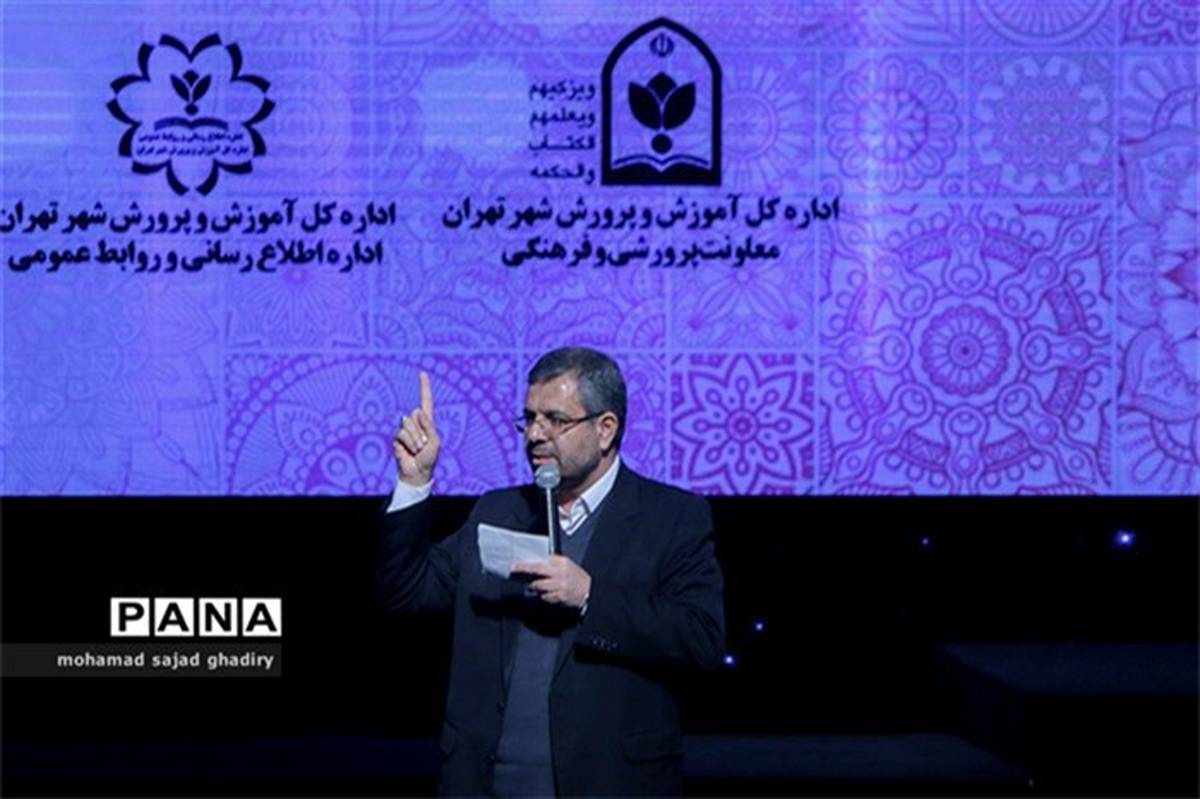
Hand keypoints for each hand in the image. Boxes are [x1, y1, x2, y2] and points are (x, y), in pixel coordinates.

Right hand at [392, 371, 440, 485]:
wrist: (417, 472)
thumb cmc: (429, 458)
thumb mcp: (435, 442)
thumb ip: (429, 425)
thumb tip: (418, 410)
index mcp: (427, 421)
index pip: (425, 401)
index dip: (424, 387)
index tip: (422, 373)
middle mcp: (415, 423)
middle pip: (415, 414)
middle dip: (421, 431)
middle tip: (424, 445)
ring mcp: (404, 429)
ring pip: (408, 425)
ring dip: (415, 440)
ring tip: (418, 449)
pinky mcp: (396, 438)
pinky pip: (401, 434)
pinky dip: (409, 444)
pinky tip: (409, 451)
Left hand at [511, 555, 590, 609]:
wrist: (590, 591)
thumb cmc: (577, 577)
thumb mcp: (567, 565)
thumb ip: (552, 562)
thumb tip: (536, 562)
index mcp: (561, 562)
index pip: (540, 561)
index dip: (527, 563)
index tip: (516, 564)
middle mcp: (559, 572)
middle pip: (537, 569)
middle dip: (524, 569)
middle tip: (513, 569)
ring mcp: (559, 585)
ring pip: (538, 585)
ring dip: (533, 586)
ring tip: (534, 586)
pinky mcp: (559, 596)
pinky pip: (545, 596)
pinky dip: (543, 596)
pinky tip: (548, 594)